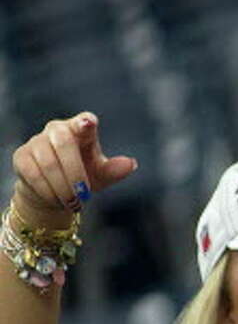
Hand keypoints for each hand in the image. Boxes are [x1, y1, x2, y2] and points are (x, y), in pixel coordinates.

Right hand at [11, 113, 137, 226]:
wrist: (55, 192)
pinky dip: (47, 191)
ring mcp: (37, 141)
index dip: (85, 122)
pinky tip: (56, 200)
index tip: (88, 124)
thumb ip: (114, 170)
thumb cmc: (84, 177)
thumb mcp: (102, 175)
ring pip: (49, 163)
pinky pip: (33, 174)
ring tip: (73, 202)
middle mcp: (57, 129)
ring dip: (62, 187)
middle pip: (64, 143)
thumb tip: (131, 164)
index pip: (84, 121)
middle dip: (75, 172)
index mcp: (81, 130)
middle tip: (83, 194)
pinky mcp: (21, 156)